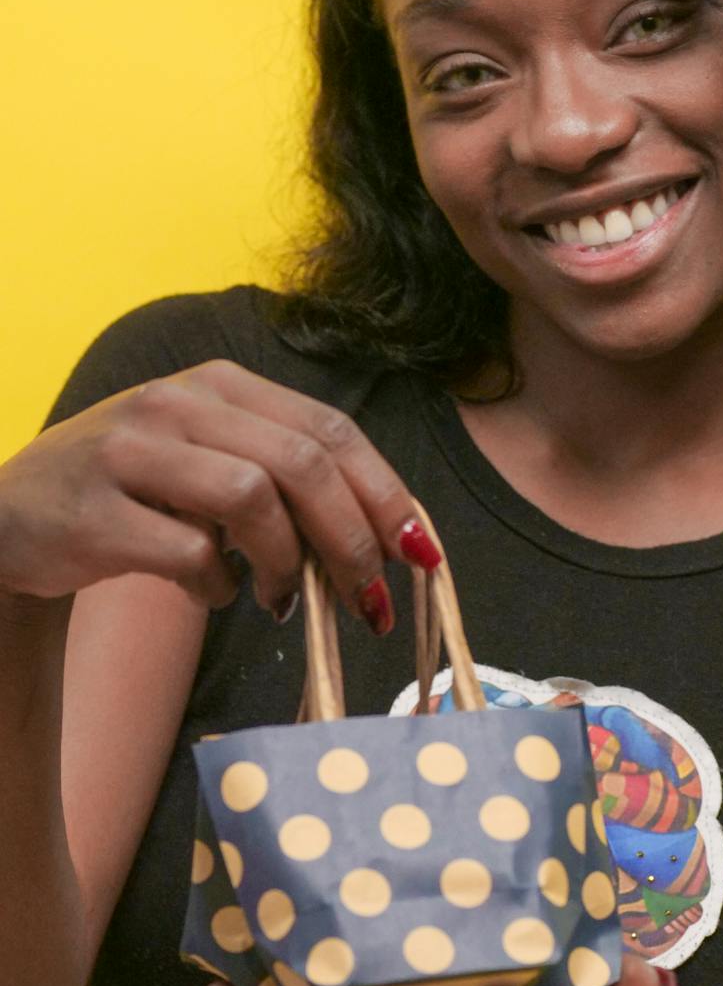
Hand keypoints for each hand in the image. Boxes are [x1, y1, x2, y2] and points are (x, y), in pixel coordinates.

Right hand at [0, 359, 440, 619]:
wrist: (10, 515)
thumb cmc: (133, 493)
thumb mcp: (207, 459)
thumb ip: (286, 479)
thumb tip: (388, 538)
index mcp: (219, 384)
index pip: (330, 429)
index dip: (386, 493)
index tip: (418, 552)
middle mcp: (177, 402)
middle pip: (302, 463)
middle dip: (351, 541)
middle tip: (367, 598)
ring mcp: (131, 450)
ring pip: (251, 497)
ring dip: (285, 563)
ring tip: (281, 602)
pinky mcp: (95, 510)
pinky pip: (188, 551)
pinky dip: (216, 585)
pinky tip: (212, 593)